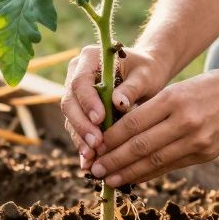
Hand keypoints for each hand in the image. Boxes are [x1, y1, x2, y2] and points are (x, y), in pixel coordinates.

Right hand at [60, 44, 169, 166]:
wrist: (146, 74)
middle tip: (95, 145)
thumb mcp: (145, 75)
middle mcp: (77, 73)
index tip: (100, 120)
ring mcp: (76, 92)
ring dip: (81, 138)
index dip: (87, 102)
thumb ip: (132, 87)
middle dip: (82, 125)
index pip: (81, 81)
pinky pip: (77, 127)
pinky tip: (90, 161)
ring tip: (92, 158)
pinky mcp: (80, 109)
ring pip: (71, 118)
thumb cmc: (147, 71)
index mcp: (89, 58)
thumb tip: (118, 103)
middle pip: (70, 101)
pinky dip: (84, 144)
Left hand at [88, 67, 218, 185]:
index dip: (111, 139)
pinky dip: (149, 174)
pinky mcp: (206, 154)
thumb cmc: (206, 88)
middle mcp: (184, 121)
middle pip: (140, 146)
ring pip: (154, 161)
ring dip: (128, 173)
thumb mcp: (177, 89)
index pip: (133, 123)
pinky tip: (134, 178)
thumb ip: (151, 110)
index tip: (94, 147)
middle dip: (113, 161)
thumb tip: (118, 134)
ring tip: (109, 180)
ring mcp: (197, 140)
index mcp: (173, 98)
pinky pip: (171, 166)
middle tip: (94, 170)